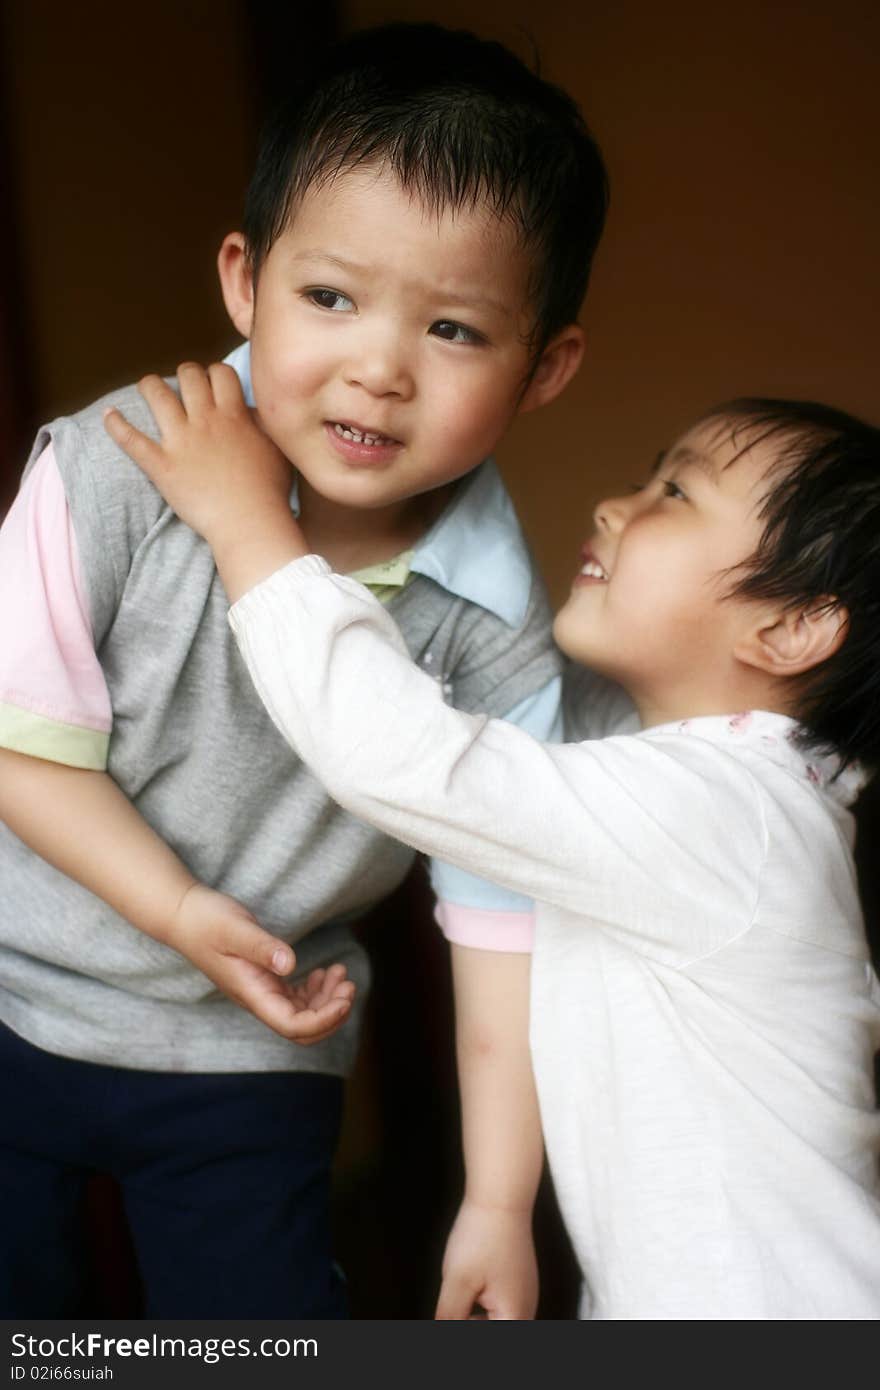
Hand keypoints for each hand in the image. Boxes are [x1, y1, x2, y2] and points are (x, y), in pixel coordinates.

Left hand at [103, 362, 295, 549]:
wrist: (249, 523)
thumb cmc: (269, 492)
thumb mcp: (277, 450)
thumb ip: (263, 425)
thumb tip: (251, 412)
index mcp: (234, 416)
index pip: (221, 373)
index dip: (216, 374)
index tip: (214, 384)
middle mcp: (205, 421)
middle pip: (189, 375)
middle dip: (186, 375)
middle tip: (184, 386)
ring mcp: (181, 442)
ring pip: (157, 394)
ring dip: (150, 385)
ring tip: (148, 387)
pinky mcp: (162, 466)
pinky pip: (131, 440)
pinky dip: (116, 425)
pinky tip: (108, 415)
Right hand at [169, 882, 354, 1043]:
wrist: (184, 916)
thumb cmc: (207, 921)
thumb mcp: (236, 930)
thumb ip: (262, 948)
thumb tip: (290, 964)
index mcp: (252, 994)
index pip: (293, 1026)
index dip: (323, 1019)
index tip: (345, 997)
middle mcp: (258, 1000)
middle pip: (301, 1029)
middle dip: (331, 1014)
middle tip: (349, 985)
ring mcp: (261, 992)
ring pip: (302, 1015)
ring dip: (327, 1001)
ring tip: (340, 973)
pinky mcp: (264, 981)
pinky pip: (295, 1000)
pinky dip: (316, 991)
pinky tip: (324, 973)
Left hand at [435, 1199, 537, 1319]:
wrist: (501, 1196)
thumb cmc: (481, 1236)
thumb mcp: (457, 1282)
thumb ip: (449, 1319)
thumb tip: (442, 1330)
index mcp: (514, 1317)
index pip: (492, 1340)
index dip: (468, 1328)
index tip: (451, 1315)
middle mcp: (525, 1310)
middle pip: (495, 1330)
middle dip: (470, 1323)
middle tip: (452, 1306)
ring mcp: (523, 1294)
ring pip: (495, 1320)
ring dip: (473, 1318)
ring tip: (457, 1298)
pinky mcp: (517, 1281)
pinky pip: (499, 1306)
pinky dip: (480, 1306)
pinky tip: (468, 1289)